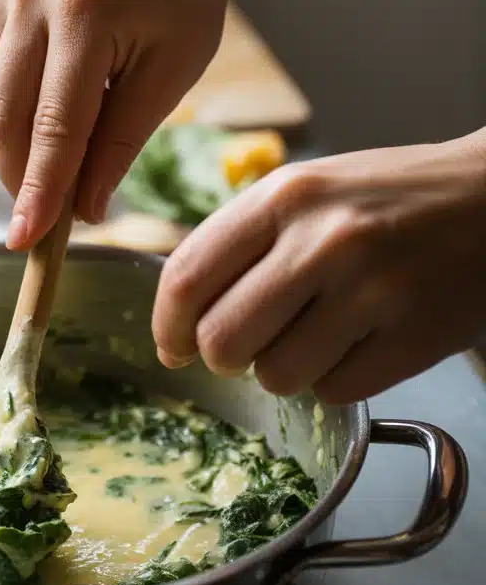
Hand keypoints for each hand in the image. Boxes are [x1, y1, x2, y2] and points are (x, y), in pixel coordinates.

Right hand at [0, 0, 231, 248]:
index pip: (55, 126)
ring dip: (11, 155)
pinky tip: (44, 128)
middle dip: (20, 180)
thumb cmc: (181, 7)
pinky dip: (6, 122)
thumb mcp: (170, 78)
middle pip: (6, 119)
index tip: (27, 241)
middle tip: (43, 223)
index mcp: (86, 13)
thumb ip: (121, 144)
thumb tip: (84, 211)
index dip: (40, 191)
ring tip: (54, 172)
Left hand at [152, 133, 485, 402]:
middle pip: (221, 342)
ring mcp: (374, 290)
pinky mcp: (415, 337)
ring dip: (284, 370)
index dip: (167, 327)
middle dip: (224, 357)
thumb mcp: (306, 191)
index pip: (187, 278)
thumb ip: (239, 244)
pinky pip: (334, 392)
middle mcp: (325, 240)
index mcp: (285, 196)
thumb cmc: (387, 199)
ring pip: (275, 377)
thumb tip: (179, 323)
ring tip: (316, 336)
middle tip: (251, 344)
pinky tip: (360, 343)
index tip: (172, 348)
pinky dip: (336, 380)